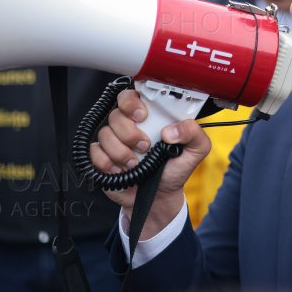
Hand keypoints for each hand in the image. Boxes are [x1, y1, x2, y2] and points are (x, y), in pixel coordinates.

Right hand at [90, 89, 211, 238]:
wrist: (161, 196)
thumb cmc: (175, 168)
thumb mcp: (196, 149)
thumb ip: (193, 133)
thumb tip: (170, 131)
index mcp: (149, 116)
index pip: (131, 96)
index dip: (131, 102)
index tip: (142, 115)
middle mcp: (129, 125)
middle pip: (116, 115)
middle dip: (130, 133)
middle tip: (145, 146)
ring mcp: (113, 141)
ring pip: (105, 134)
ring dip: (121, 152)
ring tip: (136, 164)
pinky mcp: (102, 157)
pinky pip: (94, 152)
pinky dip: (107, 163)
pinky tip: (121, 171)